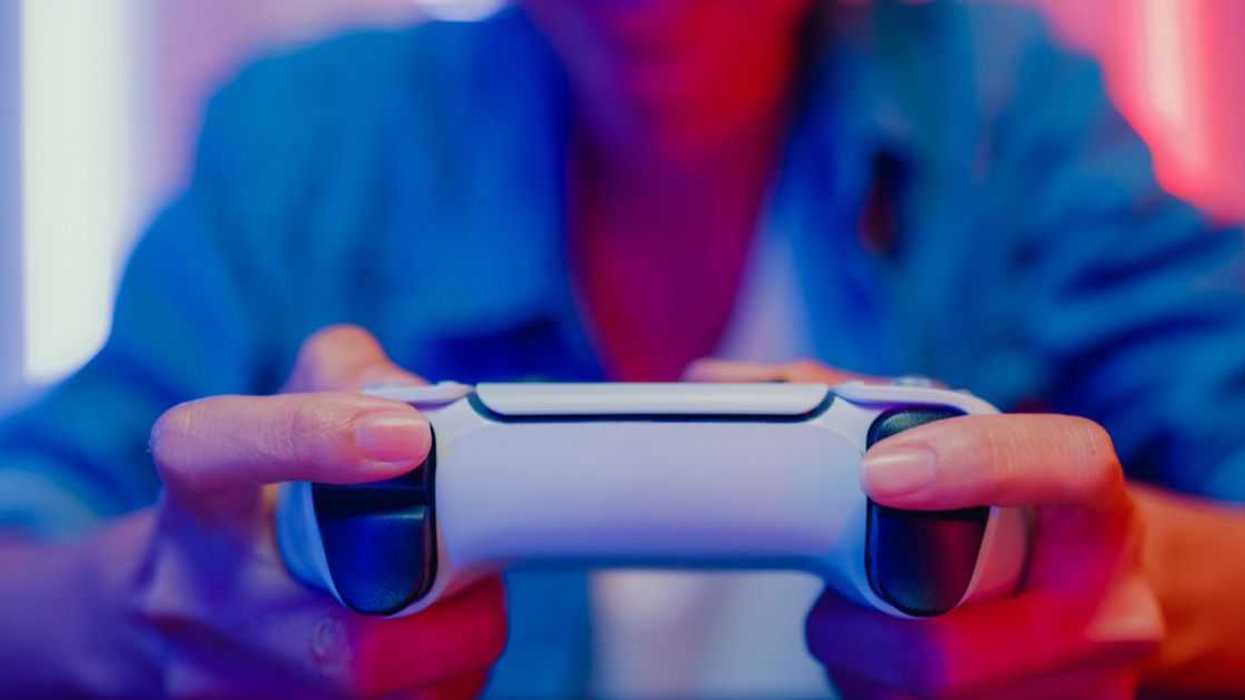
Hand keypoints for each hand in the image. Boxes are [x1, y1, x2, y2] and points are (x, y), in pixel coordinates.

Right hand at [132, 325, 505, 698]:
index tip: (407, 436)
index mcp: (196, 489)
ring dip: (453, 661)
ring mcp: (219, 679)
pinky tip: (437, 658)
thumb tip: (439, 400)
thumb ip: (352, 373)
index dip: (311, 438)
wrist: (166, 608)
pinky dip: (434, 690)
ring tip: (468, 614)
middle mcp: (193, 592)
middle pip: (339, 643)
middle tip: (487, 575)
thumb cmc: (251, 497)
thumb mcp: (279, 408)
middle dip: (448, 622)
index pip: (216, 450)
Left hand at [686, 358, 1163, 698]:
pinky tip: (892, 674)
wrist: (1105, 599)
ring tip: (867, 635)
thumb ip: (853, 406)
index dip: (973, 466)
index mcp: (1095, 509)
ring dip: (860, 675)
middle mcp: (1111, 607)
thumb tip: (722, 381)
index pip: (1065, 469)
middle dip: (851, 635)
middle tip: (828, 605)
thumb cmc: (1014, 514)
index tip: (876, 472)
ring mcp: (1088, 688)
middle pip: (946, 649)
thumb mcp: (964, 453)